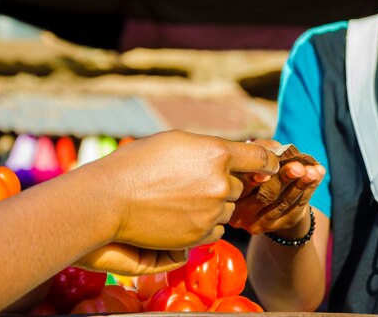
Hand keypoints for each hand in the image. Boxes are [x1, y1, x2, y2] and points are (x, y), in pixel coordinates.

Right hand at [84, 130, 277, 271]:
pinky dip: (204, 225)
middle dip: (220, 184)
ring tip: (177, 200)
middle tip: (189, 182)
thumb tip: (234, 157)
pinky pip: (215, 230)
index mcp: (217, 153)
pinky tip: (178, 217)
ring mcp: (211, 211)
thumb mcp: (178, 141)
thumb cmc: (137, 164)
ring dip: (212, 206)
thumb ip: (212, 149)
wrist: (107, 200)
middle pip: (236, 185)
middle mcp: (219, 183)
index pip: (259, 156)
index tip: (270, 164)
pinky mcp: (199, 235)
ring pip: (225, 209)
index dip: (268, 160)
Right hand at [229, 140, 325, 234]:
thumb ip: (260, 152)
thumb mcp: (253, 159)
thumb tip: (276, 149)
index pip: (244, 185)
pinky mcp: (279, 225)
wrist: (265, 198)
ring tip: (314, 170)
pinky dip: (309, 189)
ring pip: (284, 202)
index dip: (259, 174)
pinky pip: (297, 208)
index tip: (274, 162)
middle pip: (265, 195)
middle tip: (299, 167)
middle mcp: (240, 215)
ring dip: (302, 184)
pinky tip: (318, 175)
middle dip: (285, 179)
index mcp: (230, 195)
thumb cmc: (255, 170)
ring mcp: (260, 224)